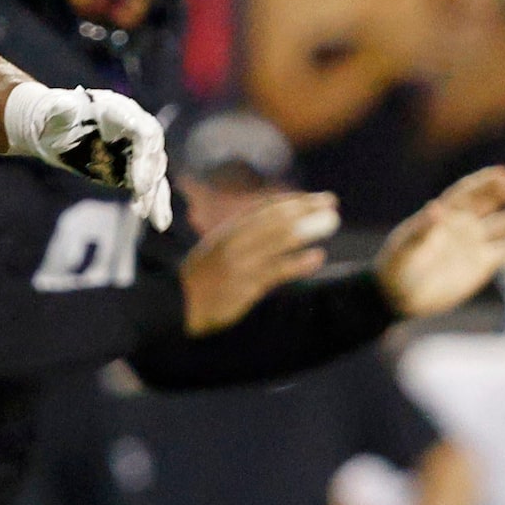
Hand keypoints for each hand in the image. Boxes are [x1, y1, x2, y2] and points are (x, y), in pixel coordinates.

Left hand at [4, 83, 171, 229]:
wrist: (56, 127)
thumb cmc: (53, 116)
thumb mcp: (51, 112)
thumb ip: (58, 109)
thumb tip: (63, 105)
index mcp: (120, 110)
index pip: (143, 132)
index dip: (144, 158)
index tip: (138, 185)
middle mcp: (135, 126)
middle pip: (153, 153)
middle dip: (150, 179)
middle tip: (141, 204)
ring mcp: (136, 148)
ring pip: (155, 171)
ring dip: (156, 196)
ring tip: (158, 222)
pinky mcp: (132, 167)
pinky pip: (149, 184)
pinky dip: (154, 202)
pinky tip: (160, 222)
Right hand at [179, 191, 339, 335]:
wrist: (173, 306)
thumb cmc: (197, 281)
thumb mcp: (214, 250)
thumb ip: (239, 238)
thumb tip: (269, 227)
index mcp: (227, 232)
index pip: (265, 209)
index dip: (293, 201)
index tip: (315, 198)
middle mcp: (235, 243)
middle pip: (276, 219)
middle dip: (306, 208)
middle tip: (332, 203)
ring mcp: (240, 264)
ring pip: (279, 240)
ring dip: (308, 229)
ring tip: (332, 223)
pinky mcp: (244, 287)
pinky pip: (276, 271)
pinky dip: (298, 263)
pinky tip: (317, 257)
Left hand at [375, 167, 504, 318]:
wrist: (398, 297)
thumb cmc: (396, 269)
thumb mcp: (404, 249)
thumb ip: (421, 230)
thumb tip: (435, 207)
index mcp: (443, 213)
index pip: (468, 191)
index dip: (484, 181)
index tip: (502, 173)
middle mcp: (463, 223)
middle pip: (492, 201)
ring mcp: (475, 241)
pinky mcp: (483, 262)